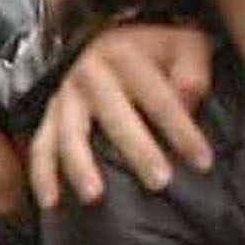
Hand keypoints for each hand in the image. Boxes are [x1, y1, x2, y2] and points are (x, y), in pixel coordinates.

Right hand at [28, 22, 217, 207]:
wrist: (111, 40)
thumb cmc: (156, 53)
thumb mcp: (183, 47)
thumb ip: (192, 70)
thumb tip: (189, 96)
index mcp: (125, 55)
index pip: (159, 97)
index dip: (182, 130)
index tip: (203, 162)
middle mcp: (89, 74)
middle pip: (115, 117)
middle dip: (138, 151)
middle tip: (159, 182)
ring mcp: (66, 97)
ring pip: (71, 134)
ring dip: (81, 166)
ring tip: (95, 196)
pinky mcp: (51, 117)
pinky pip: (41, 147)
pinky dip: (42, 175)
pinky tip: (51, 203)